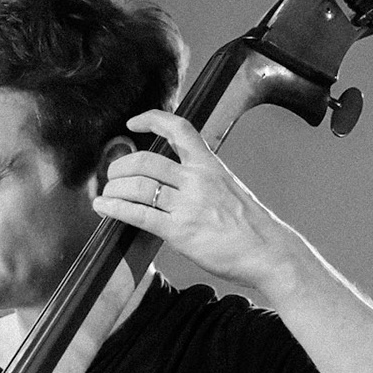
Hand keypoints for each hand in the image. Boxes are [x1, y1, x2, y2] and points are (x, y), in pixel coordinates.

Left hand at [93, 109, 305, 293]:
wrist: (268, 252)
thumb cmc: (251, 226)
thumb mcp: (229, 189)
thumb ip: (201, 181)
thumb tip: (171, 183)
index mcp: (210, 165)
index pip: (179, 129)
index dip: (152, 120)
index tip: (134, 124)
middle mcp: (197, 180)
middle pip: (145, 161)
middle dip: (120, 167)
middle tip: (112, 176)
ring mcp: (188, 205)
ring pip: (137, 186)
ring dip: (114, 189)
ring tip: (107, 195)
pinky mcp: (180, 231)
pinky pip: (138, 214)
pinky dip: (115, 208)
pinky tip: (104, 208)